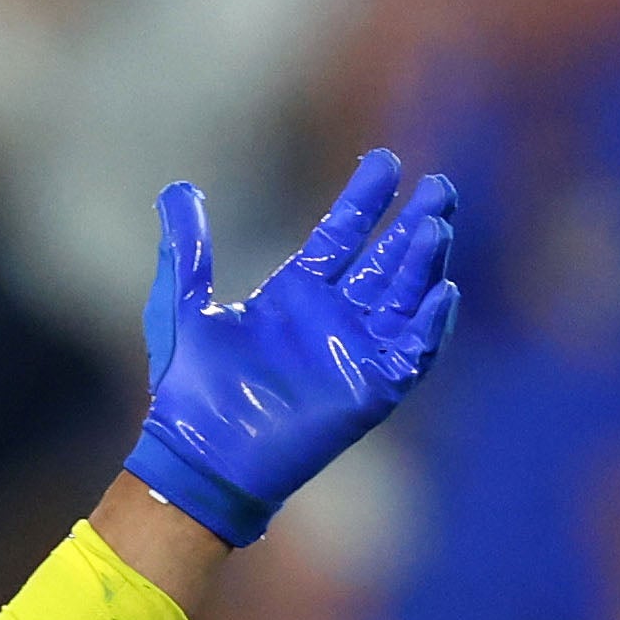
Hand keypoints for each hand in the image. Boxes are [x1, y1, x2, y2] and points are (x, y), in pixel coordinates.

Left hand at [124, 151, 461, 548]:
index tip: (384, 162)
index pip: (341, 235)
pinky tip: (442, 289)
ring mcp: (355, 353)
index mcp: (294, 295)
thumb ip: (186, 250)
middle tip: (439, 186)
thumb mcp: (181, 308)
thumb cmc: (188, 392)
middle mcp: (332, 319)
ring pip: (405, 296)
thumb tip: (177, 190)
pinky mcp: (371, 391)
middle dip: (413, 224)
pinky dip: (430, 323)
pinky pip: (414, 351)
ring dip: (423, 262)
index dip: (363, 200)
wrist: (199, 457)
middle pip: (386, 259)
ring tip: (437, 224)